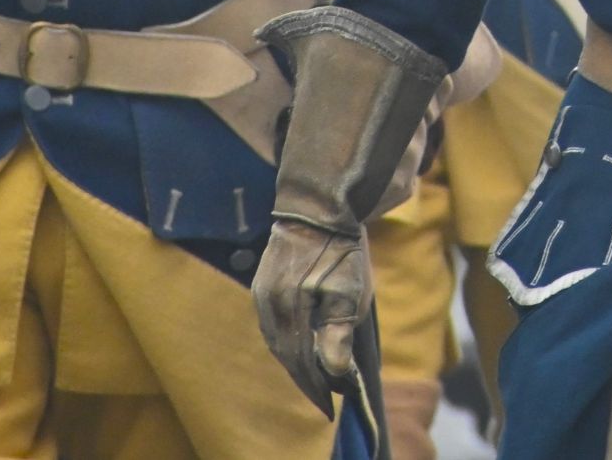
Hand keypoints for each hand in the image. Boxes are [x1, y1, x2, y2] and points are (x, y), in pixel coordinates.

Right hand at [253, 217, 371, 414]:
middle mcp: (269, 305)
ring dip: (294, 359)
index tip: (329, 403)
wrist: (317, 207)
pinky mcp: (261, 284)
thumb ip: (339, 332)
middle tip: (323, 393)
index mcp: (290, 309)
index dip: (315, 385)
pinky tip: (298, 343)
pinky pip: (272, 323)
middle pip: (285, 354)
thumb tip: (334, 371)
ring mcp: (262, 294)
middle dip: (304, 376)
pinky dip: (286, 339)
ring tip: (313, 373)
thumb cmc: (340, 248)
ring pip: (276, 340)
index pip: (300, 361)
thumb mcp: (349, 290)